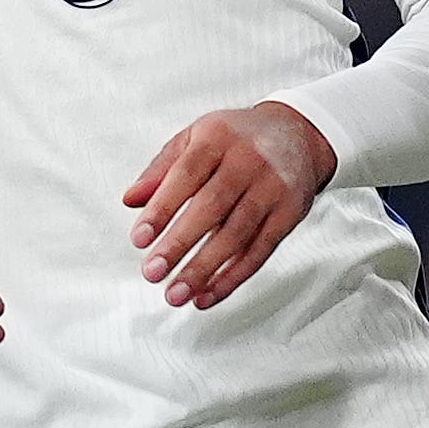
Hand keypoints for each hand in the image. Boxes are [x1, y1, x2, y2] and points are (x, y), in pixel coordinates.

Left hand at [122, 100, 336, 308]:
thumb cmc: (237, 139)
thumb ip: (161, 169)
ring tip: (177, 293)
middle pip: (212, 207)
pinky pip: (260, 251)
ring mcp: (273, 187)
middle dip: (179, 244)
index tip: (139, 239)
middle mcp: (249, 160)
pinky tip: (208, 294)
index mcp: (218, 136)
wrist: (297, 133)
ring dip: (204, 269)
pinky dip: (233, 277)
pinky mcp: (291, 212)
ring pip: (237, 234)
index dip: (161, 209)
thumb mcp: (195, 138)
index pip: (185, 175)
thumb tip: (130, 200)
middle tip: (153, 272)